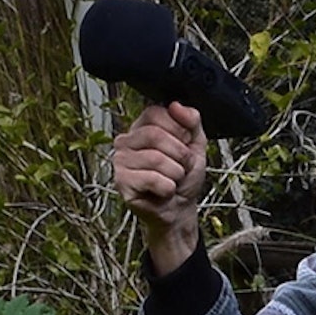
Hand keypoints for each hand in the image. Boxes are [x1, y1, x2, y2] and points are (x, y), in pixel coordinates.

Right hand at [109, 102, 207, 275]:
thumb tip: (175, 105)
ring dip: (175, 174)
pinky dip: (167, 188)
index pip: (156, 113)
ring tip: (173, 181)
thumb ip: (191, 120)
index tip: (184, 145)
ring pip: (155, 158)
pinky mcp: (121, 182)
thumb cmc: (184, 176)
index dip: (178, 130)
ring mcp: (120, 161)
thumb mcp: (195, 143)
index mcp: (142, 126)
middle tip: (181, 167)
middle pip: (154, 135)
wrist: (180, 209)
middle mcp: (126, 140)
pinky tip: (163, 192)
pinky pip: (152, 179)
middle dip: (179, 155)